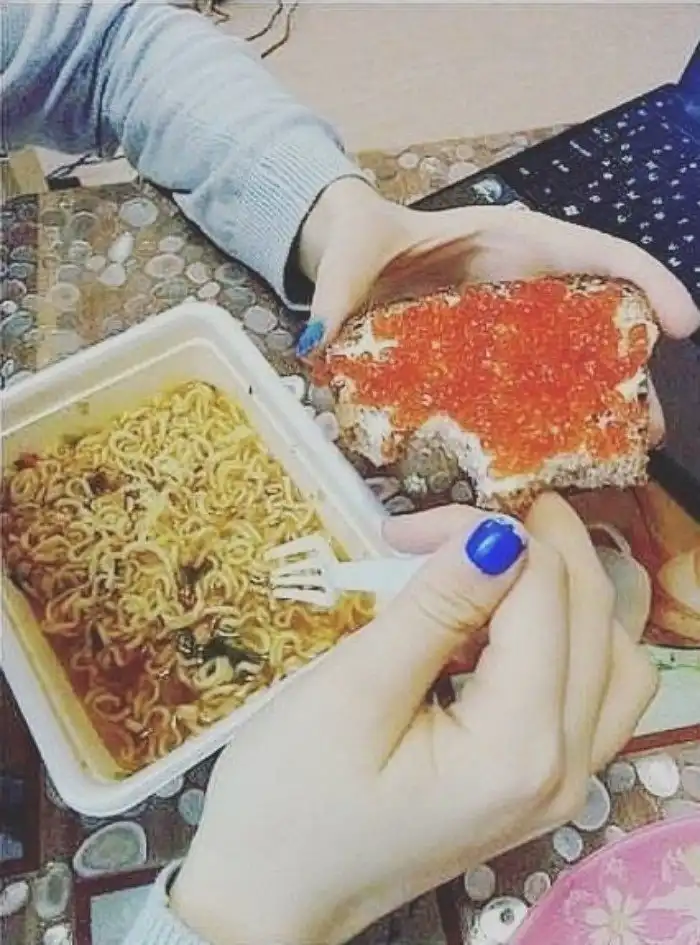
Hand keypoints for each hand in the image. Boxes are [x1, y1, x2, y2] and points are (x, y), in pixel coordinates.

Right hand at [170, 495, 656, 944]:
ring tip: (497, 561)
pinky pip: (590, 694)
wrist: (270, 898)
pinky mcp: (539, 785)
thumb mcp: (353, 692)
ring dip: (567, 593)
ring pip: (611, 656)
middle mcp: (566, 769)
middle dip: (534, 548)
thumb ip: (434, 609)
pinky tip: (500, 625)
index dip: (481, 534)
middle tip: (456, 521)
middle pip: (595, 618)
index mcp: (520, 746)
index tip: (404, 527)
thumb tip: (495, 532)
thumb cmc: (291, 799)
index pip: (542, 594)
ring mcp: (561, 784)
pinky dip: (563, 639)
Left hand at [295, 182, 699, 439]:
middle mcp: (525, 282)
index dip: (647, 282)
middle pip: (598, 321)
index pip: (597, 252)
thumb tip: (319, 345)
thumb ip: (337, 292)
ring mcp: (510, 323)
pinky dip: (545, 416)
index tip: (683, 324)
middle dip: (629, 372)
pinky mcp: (490, 353)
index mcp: (510, 241)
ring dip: (596, 406)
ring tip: (614, 454)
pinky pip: (529, 384)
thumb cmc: (362, 235)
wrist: (348, 252)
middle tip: (648, 426)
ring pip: (569, 360)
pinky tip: (547, 455)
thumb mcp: (353, 251)